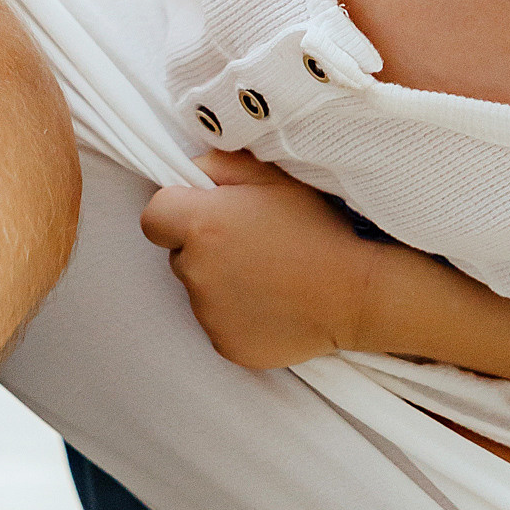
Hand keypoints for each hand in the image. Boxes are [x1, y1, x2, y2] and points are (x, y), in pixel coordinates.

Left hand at [140, 150, 380, 368]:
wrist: (355, 292)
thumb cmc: (317, 227)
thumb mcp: (273, 176)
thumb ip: (219, 164)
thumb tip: (190, 173)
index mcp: (201, 225)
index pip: (153, 218)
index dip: (176, 213)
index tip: (207, 215)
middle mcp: (195, 272)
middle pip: (179, 256)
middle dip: (204, 249)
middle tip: (253, 245)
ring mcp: (207, 314)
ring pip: (200, 292)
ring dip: (223, 283)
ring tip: (271, 276)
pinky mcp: (224, 345)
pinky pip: (220, 325)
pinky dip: (239, 315)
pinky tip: (274, 304)